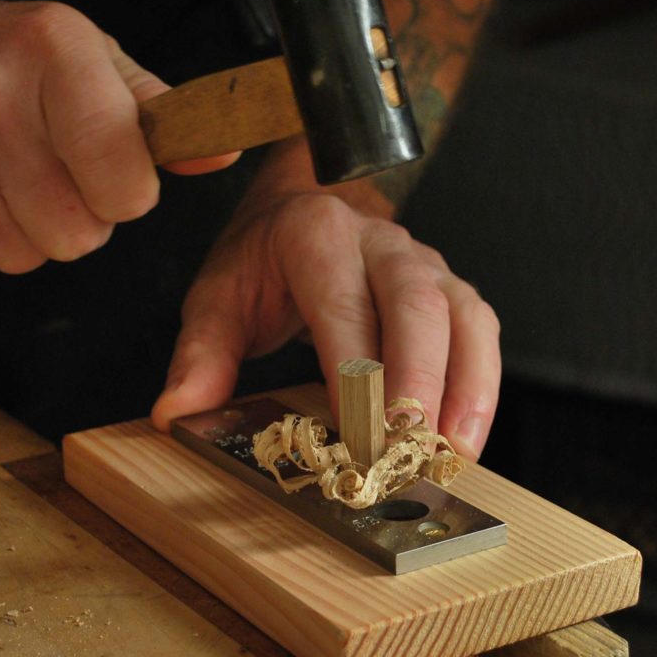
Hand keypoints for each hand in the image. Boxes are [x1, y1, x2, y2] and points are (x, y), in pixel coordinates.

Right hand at [0, 0, 236, 272]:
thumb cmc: (8, 56)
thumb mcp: (93, 57)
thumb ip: (159, 111)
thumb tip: (221, 152)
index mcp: (53, 50)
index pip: (124, 180)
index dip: (130, 194)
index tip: (116, 175)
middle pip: (76, 234)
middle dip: (82, 221)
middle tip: (62, 181)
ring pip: (23, 255)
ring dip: (31, 234)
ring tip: (15, 183)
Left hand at [150, 191, 500, 459]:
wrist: (302, 208)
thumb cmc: (262, 261)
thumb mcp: (217, 296)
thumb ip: (200, 355)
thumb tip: (175, 414)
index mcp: (316, 236)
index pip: (343, 307)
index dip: (357, 372)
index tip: (356, 434)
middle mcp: (379, 241)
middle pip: (415, 303)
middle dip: (420, 377)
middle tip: (410, 444)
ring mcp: (423, 261)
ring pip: (462, 313)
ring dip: (465, 383)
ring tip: (454, 448)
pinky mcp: (450, 287)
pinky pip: (480, 328)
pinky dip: (481, 382)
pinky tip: (466, 434)